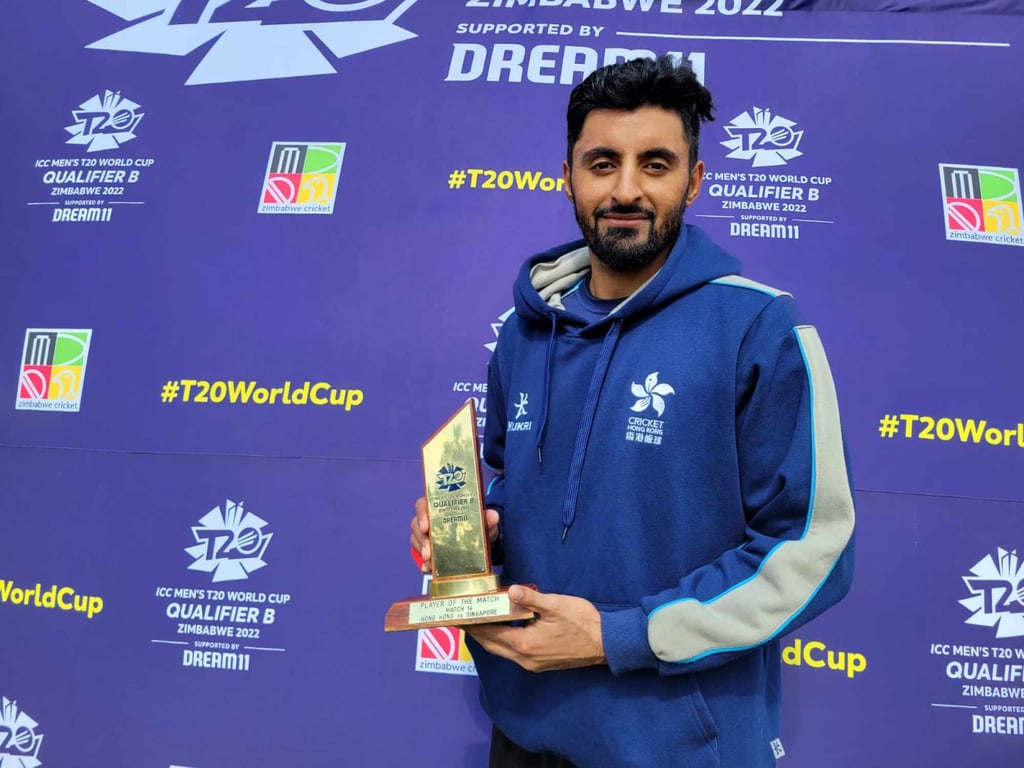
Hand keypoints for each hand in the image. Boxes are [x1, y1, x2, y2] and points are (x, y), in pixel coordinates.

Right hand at [410, 497, 499, 573]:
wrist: (480, 543)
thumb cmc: (478, 527)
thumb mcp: (484, 522)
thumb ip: (488, 518)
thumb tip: (493, 516)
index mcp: (439, 506)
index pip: (423, 505)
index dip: (421, 514)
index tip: (426, 527)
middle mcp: (429, 519)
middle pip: (416, 525)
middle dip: (421, 539)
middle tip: (428, 552)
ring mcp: (426, 534)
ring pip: (416, 540)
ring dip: (422, 551)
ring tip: (430, 562)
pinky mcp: (427, 549)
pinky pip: (420, 555)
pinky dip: (424, 563)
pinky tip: (428, 569)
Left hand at [467, 585, 605, 671]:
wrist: (605, 643)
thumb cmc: (582, 622)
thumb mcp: (555, 604)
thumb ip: (530, 598)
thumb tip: (510, 590)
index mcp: (525, 644)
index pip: (491, 633)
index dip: (474, 624)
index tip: (459, 615)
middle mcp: (525, 658)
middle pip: (492, 645)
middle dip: (476, 631)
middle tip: (463, 616)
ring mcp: (533, 663)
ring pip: (502, 650)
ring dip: (489, 637)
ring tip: (479, 620)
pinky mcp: (541, 663)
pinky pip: (514, 652)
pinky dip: (503, 641)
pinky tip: (503, 628)